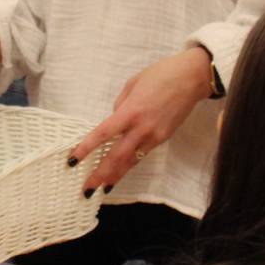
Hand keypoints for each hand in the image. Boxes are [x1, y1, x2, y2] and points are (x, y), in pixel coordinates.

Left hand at [68, 48, 211, 192]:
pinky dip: (130, 165)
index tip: (72, 160)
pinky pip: (142, 155)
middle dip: (100, 175)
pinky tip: (121, 173)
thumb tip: (115, 120)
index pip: (103, 133)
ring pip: (131, 161)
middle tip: (87, 189)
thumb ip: (121, 105)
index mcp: (131, 111)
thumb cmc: (161, 74)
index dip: (86, 148)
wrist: (192, 78)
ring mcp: (154, 136)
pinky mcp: (163, 138)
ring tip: (102, 189)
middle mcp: (142, 128)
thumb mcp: (132, 84)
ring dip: (115, 176)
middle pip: (116, 156)